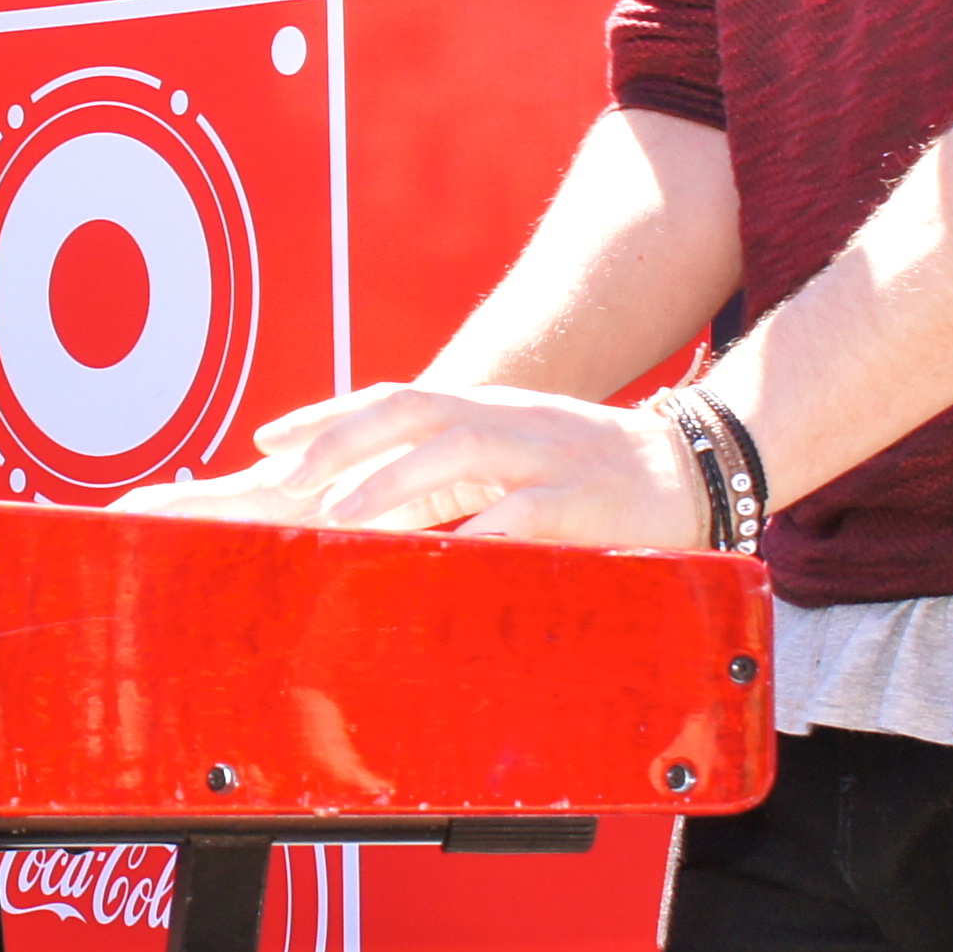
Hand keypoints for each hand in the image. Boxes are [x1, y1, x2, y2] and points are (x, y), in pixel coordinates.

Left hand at [162, 383, 706, 548]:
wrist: (688, 468)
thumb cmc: (578, 475)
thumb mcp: (502, 462)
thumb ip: (438, 476)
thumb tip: (357, 505)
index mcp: (474, 413)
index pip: (387, 401)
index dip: (325, 416)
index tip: (264, 439)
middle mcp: (500, 421)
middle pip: (409, 411)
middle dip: (340, 441)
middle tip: (280, 478)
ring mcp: (542, 455)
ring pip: (459, 450)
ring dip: (394, 479)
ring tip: (340, 512)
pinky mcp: (583, 497)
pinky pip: (531, 510)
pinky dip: (488, 528)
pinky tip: (449, 550)